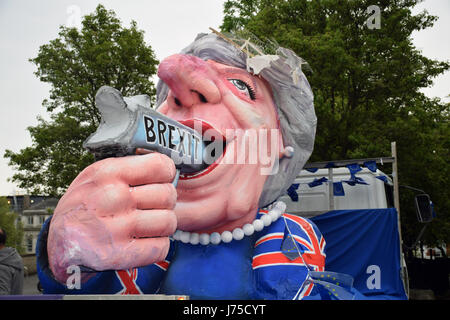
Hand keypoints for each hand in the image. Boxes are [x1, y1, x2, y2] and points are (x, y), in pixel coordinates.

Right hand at [47, 152, 176, 282]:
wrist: (58, 243)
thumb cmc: (83, 205)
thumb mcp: (96, 174)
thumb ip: (129, 168)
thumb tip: (166, 168)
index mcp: (109, 173)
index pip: (161, 166)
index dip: (166, 174)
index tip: (161, 181)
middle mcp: (114, 197)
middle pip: (168, 195)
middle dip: (165, 202)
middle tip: (152, 207)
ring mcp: (118, 228)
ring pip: (169, 222)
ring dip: (163, 225)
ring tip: (148, 225)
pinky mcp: (121, 255)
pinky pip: (161, 247)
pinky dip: (157, 246)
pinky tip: (143, 241)